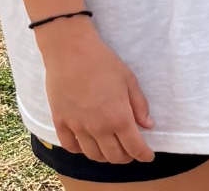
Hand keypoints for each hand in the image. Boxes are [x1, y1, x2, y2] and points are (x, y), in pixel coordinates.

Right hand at [34, 16, 155, 164]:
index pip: (134, 147)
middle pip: (114, 156)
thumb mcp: (129, 80)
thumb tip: (147, 125)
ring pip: (93, 155)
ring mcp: (77, 126)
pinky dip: (81, 150)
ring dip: (105, 156)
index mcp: (118, 117)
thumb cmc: (103, 62)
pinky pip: (71, 146)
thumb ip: (139, 105)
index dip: (144, 155)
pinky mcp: (60, 122)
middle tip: (131, 151)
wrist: (70, 51)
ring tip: (111, 149)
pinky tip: (87, 144)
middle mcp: (98, 127)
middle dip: (126, 157)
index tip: (148, 156)